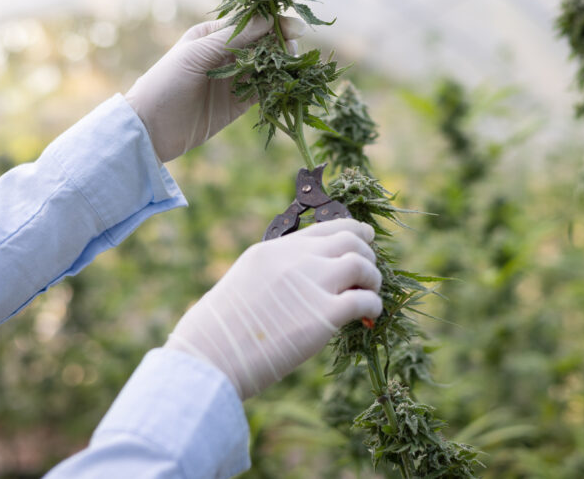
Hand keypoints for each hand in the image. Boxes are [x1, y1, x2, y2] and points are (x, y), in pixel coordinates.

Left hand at [125, 15, 305, 161]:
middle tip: (294, 48)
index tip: (294, 26)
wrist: (150, 129)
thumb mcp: (199, 53)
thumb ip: (235, 37)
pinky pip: (262, 91)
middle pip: (261, 44)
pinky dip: (276, 87)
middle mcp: (224, 54)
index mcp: (212, 35)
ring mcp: (232, 80)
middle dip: (280, 44)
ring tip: (294, 65)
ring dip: (281, 65)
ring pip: (265, 67)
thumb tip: (270, 18)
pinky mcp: (237, 104)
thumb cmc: (166, 82)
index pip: (249, 23)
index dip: (272, 23)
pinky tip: (288, 84)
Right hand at [165, 219, 382, 398]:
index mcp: (274, 249)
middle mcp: (295, 259)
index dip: (352, 232)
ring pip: (362, 264)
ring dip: (373, 279)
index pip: (325, 228)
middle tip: (369, 274)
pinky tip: (368, 319)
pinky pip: (365, 300)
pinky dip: (374, 307)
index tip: (365, 239)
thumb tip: (298, 286)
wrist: (209, 355)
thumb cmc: (217, 331)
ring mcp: (311, 284)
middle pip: (349, 239)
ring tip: (371, 294)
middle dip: (366, 254)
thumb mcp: (244, 282)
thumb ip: (274, 275)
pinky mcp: (323, 315)